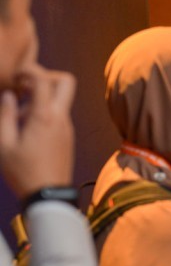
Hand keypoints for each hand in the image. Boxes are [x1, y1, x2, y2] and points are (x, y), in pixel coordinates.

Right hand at [0, 65, 75, 199]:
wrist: (49, 195)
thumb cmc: (23, 172)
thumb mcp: (4, 145)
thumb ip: (5, 116)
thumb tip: (8, 95)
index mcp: (45, 116)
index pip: (44, 79)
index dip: (29, 71)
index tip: (14, 77)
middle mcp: (61, 117)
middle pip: (66, 81)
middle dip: (46, 76)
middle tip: (24, 86)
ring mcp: (67, 126)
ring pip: (61, 98)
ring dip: (42, 96)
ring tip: (18, 114)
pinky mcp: (68, 135)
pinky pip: (59, 113)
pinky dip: (44, 110)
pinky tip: (26, 126)